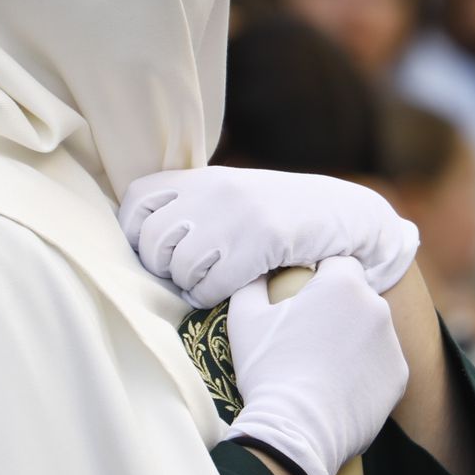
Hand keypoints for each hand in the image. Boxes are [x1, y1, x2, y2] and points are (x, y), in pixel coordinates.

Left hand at [120, 166, 418, 307]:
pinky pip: (208, 286)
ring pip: (179, 267)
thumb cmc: (280, 212)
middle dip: (162, 267)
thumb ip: (192, 205)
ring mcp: (238, 215)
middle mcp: (215, 191)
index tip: (152, 251)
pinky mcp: (260, 242)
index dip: (132, 232)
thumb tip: (140, 236)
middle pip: (152, 240)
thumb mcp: (233, 194)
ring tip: (208, 282)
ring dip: (188, 285)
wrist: (342, 213)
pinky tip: (227, 290)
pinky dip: (210, 296)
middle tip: (184, 274)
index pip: (137, 200)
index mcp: (203, 177)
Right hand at [225, 257, 408, 474]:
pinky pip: (381, 363)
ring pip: (372, 329)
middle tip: (310, 335)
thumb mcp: (245, 319)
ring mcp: (392, 344)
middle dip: (338, 307)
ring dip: (353, 337)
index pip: (337, 264)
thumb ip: (254, 283)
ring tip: (323, 365)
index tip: (303, 297)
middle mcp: (377, 307)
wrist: (295, 433)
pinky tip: (339, 386)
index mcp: (344, 284)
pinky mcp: (399, 377)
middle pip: (357, 296)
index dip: (320, 276)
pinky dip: (365, 369)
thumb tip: (260, 269)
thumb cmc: (268, 371)